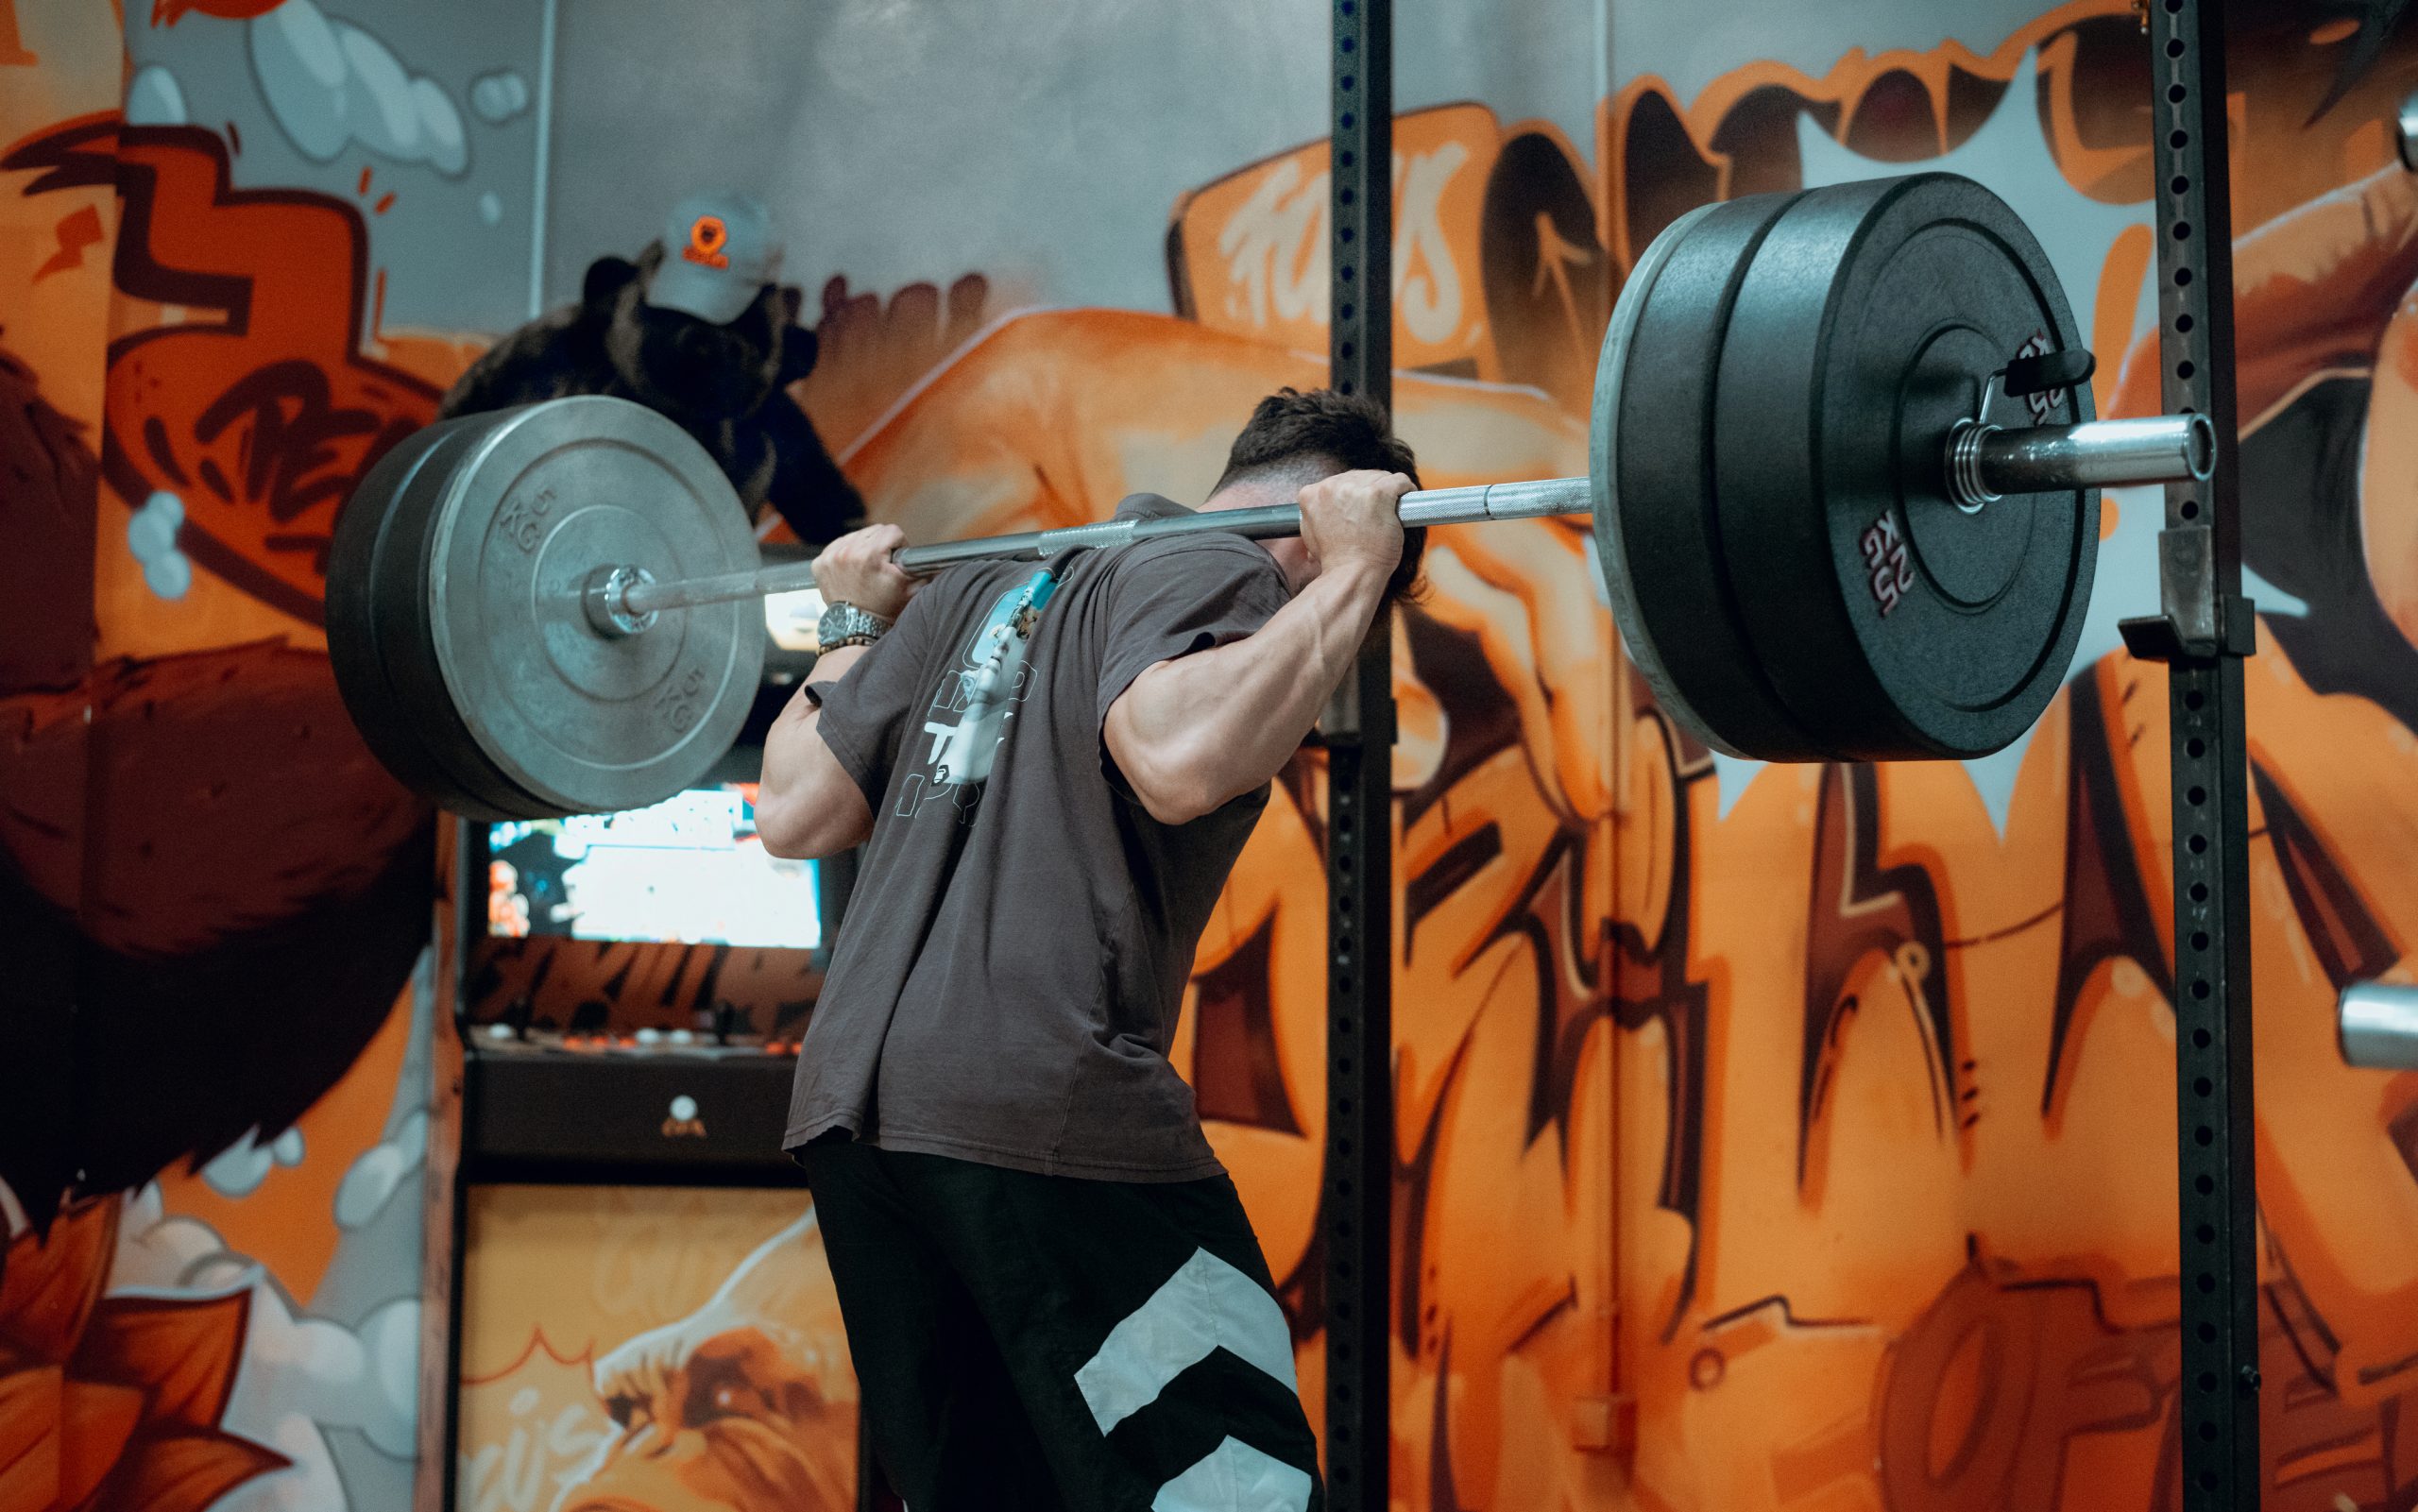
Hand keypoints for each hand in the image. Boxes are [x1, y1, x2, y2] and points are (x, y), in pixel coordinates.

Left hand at [811, 523, 917, 620]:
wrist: (857, 628)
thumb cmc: (885, 609)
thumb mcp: (912, 588)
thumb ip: (924, 566)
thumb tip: (933, 556)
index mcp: (870, 555)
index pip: (892, 531)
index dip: (899, 545)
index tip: (896, 560)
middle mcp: (847, 552)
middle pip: (873, 531)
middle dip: (881, 545)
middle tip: (881, 567)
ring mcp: (830, 557)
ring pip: (855, 536)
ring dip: (863, 548)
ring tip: (866, 569)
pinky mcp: (819, 563)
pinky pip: (838, 545)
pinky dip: (846, 554)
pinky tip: (852, 570)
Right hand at [1296, 469, 1410, 582]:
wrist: (1351, 574)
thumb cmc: (1336, 560)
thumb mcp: (1312, 535)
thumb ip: (1315, 515)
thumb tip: (1324, 509)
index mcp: (1311, 495)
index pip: (1338, 482)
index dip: (1351, 495)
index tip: (1360, 508)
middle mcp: (1330, 487)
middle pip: (1359, 477)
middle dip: (1369, 491)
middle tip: (1376, 513)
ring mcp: (1356, 488)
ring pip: (1380, 477)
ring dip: (1388, 491)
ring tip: (1390, 510)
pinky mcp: (1380, 493)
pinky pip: (1400, 480)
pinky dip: (1406, 488)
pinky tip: (1407, 498)